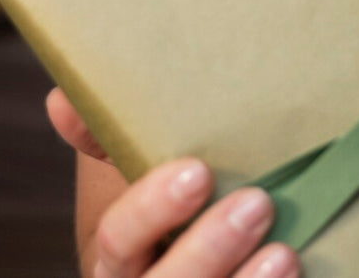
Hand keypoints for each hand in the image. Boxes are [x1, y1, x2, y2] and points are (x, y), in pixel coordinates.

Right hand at [46, 87, 299, 277]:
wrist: (221, 258)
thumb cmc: (177, 213)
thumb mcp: (138, 178)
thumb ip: (107, 142)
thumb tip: (62, 99)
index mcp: (118, 259)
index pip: (118, 241)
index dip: (151, 211)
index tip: (197, 171)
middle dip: (207, 249)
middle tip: (257, 203)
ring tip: (284, 254)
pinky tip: (296, 274)